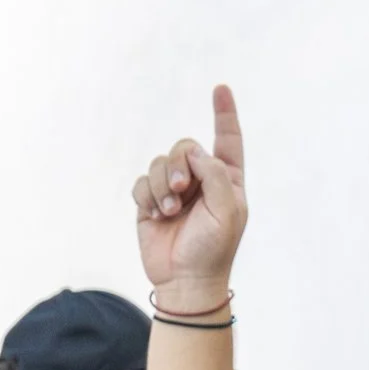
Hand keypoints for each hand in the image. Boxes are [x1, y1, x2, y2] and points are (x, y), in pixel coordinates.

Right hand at [133, 84, 247, 310]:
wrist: (185, 280)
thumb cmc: (213, 248)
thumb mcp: (226, 209)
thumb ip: (214, 172)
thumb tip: (193, 151)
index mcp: (226, 180)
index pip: (227, 140)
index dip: (224, 114)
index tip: (221, 88)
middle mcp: (200, 180)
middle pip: (184, 147)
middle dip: (178, 164)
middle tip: (179, 190)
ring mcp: (174, 191)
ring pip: (159, 163)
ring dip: (161, 184)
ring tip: (169, 210)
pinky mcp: (150, 203)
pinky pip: (141, 182)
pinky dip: (147, 196)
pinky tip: (156, 215)